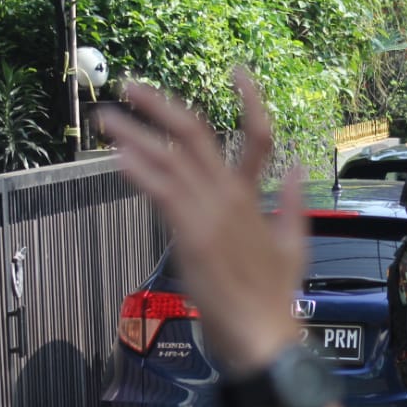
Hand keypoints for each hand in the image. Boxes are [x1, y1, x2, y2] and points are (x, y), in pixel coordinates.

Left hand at [105, 70, 305, 374]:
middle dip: (160, 105)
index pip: (257, 134)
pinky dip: (138, 170)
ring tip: (105, 117)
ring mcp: (210, 214)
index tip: (238, 72)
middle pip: (195, 134)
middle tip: (131, 86)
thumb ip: (295, 203)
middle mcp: (231, 197)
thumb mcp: (295, 244)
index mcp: (254, 197)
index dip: (251, 98)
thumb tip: (301, 170)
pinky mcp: (190, 236)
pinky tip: (118, 155)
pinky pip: (160, 192)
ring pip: (169, 158)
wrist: (264, 334)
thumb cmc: (275, 297)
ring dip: (133, 134)